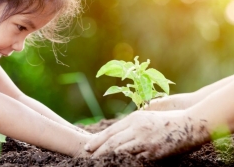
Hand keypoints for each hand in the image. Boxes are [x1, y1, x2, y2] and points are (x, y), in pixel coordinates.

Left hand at [84, 110, 208, 159]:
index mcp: (134, 118)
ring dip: (108, 157)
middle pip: (112, 142)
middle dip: (98, 150)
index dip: (97, 140)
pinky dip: (124, 162)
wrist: (190, 124)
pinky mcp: (154, 152)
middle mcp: (137, 128)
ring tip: (98, 163)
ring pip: (120, 151)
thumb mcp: (148, 116)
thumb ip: (133, 122)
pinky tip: (117, 165)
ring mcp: (145, 141)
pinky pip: (135, 159)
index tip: (87, 147)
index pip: (110, 131)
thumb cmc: (168, 120)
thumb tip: (119, 131)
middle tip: (88, 157)